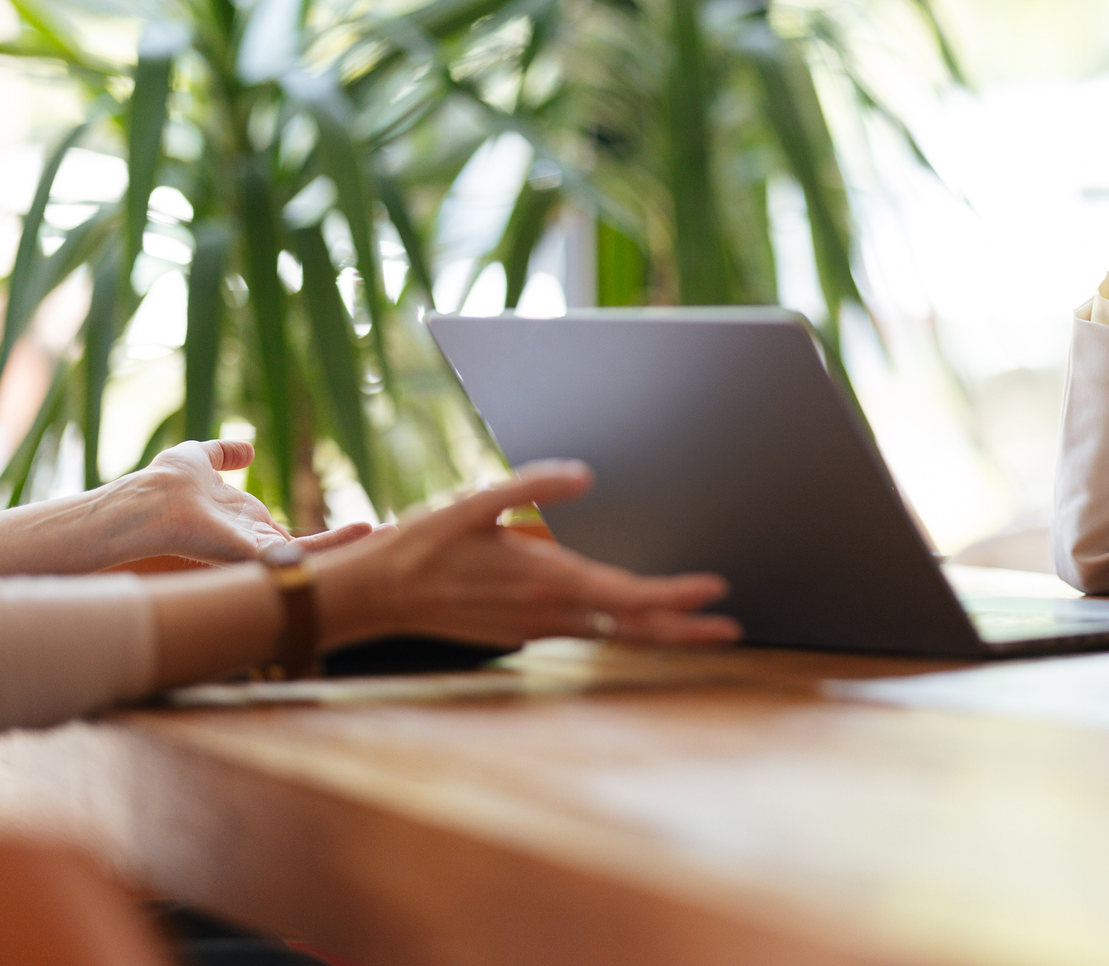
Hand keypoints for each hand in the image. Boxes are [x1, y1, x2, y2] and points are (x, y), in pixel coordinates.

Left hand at [106, 440, 369, 566]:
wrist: (150, 499)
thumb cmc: (166, 482)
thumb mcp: (202, 458)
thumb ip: (223, 453)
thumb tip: (247, 448)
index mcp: (247, 526)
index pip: (293, 536)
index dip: (325, 536)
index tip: (356, 531)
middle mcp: (257, 543)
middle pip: (311, 550)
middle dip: (348, 547)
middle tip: (386, 538)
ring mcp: (258, 551)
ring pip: (314, 556)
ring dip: (351, 547)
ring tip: (388, 536)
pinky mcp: (258, 553)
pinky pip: (304, 554)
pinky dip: (338, 546)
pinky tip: (367, 534)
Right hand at [314, 460, 742, 650]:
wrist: (377, 596)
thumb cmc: (424, 545)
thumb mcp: (477, 501)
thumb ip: (535, 484)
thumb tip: (587, 474)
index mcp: (546, 580)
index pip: (627, 593)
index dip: (675, 594)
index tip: (715, 589)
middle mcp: (548, 612)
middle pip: (632, 627)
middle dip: (684, 629)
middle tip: (731, 628)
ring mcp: (537, 628)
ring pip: (613, 634)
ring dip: (658, 632)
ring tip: (701, 628)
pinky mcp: (525, 632)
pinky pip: (588, 632)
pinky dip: (622, 629)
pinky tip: (638, 620)